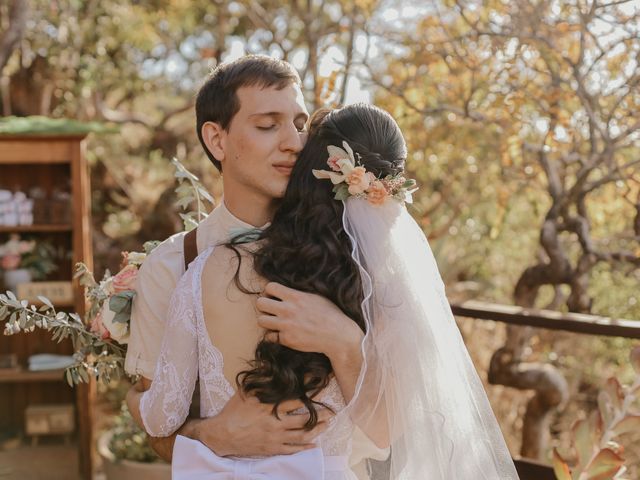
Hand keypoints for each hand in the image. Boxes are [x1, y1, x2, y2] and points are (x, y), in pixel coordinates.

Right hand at [195, 391, 333, 456]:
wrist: (222, 434)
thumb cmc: (233, 411)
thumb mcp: (246, 392)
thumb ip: (260, 380)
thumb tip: (268, 365)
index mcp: (271, 407)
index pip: (298, 398)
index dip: (312, 392)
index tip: (324, 386)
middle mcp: (276, 423)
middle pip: (305, 419)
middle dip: (321, 415)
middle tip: (334, 411)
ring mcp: (275, 438)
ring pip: (302, 435)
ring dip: (317, 430)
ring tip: (328, 425)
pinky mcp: (272, 449)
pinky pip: (292, 450)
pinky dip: (304, 448)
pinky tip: (313, 445)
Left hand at [256, 282, 363, 361]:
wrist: (338, 336)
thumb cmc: (330, 314)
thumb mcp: (316, 296)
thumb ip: (299, 293)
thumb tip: (286, 290)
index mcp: (295, 296)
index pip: (270, 287)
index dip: (270, 291)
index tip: (275, 297)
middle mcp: (288, 310)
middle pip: (260, 303)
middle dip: (264, 305)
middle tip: (272, 310)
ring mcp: (286, 325)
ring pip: (260, 320)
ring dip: (266, 321)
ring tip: (275, 322)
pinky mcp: (287, 340)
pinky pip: (269, 336)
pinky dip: (274, 336)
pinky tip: (282, 334)